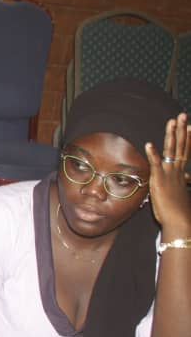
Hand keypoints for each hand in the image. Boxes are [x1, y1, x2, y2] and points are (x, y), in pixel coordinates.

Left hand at [144, 113, 190, 235]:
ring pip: (171, 150)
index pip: (184, 151)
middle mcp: (176, 170)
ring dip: (171, 135)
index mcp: (179, 173)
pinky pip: (156, 164)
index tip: (190, 126)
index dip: (187, 138)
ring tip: (171, 121)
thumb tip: (185, 181)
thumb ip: (180, 185)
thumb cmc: (177, 211)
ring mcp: (169, 174)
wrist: (179, 220)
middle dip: (181, 130)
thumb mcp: (179, 194)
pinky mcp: (160, 180)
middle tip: (182, 115)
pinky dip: (153, 154)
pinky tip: (149, 144)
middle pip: (180, 146)